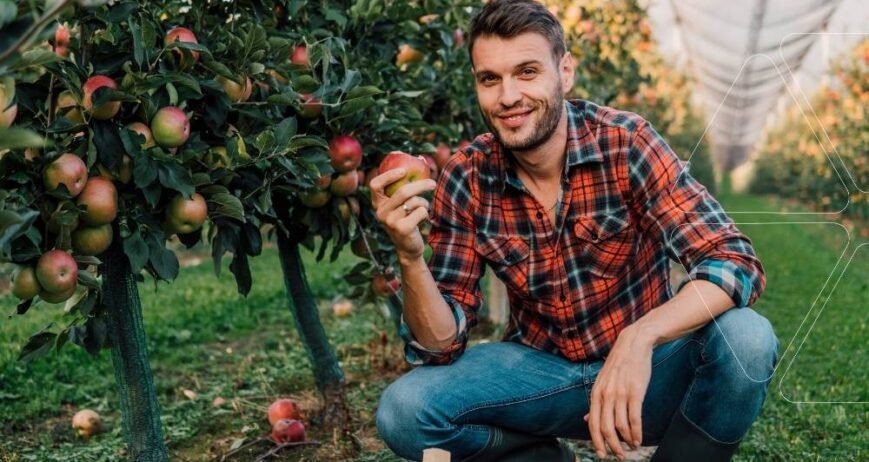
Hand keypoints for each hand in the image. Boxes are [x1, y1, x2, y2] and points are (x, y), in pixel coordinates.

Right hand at [370, 168, 436, 262]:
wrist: (408, 248)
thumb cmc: (407, 220)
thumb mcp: (401, 205)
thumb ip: (404, 187)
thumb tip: (423, 160)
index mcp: (378, 204)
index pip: (375, 185)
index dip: (388, 176)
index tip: (404, 171)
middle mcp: (380, 212)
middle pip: (402, 191)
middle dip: (420, 185)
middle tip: (432, 183)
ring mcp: (390, 221)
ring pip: (414, 202)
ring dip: (424, 203)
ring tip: (423, 209)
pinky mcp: (402, 229)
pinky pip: (421, 212)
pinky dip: (426, 214)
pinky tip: (421, 221)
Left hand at [584, 325, 653, 459]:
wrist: (633, 345)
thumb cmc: (619, 365)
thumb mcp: (602, 382)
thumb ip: (595, 401)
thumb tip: (586, 418)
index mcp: (596, 394)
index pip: (593, 423)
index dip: (596, 441)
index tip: (601, 454)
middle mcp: (605, 395)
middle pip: (606, 428)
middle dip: (612, 446)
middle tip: (619, 456)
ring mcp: (620, 394)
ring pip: (621, 426)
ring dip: (627, 441)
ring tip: (631, 447)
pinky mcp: (635, 392)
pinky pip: (634, 418)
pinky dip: (637, 433)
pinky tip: (638, 439)